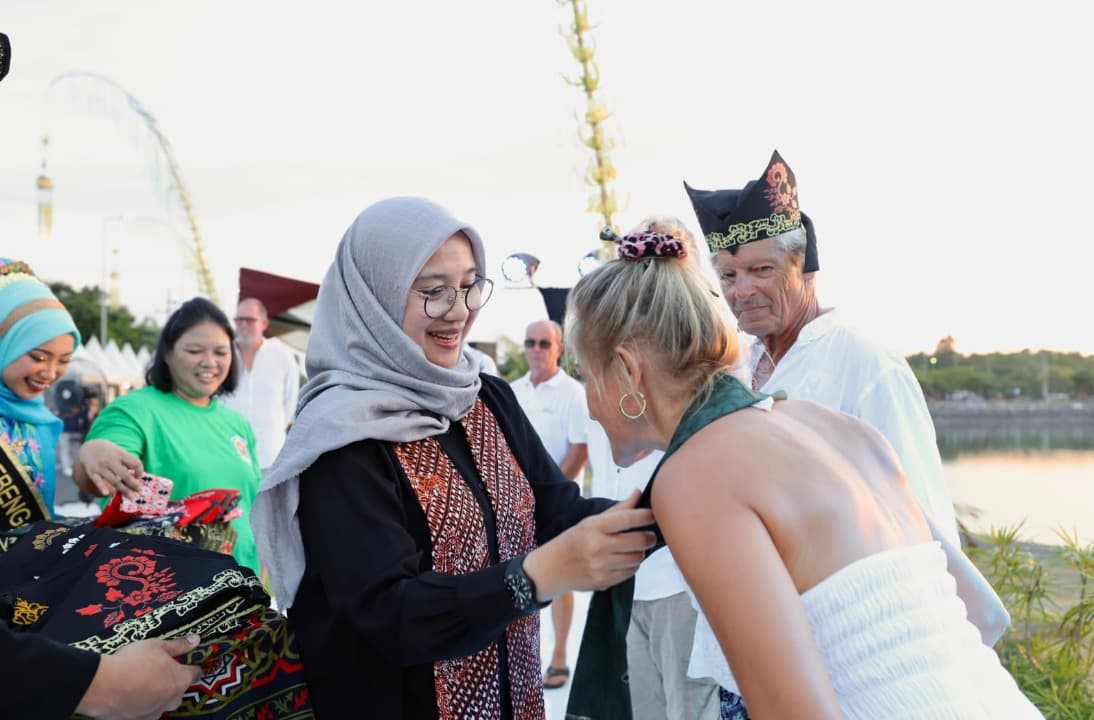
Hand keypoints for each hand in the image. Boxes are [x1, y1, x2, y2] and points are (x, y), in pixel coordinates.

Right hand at [76, 634, 202, 719]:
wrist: (104, 686)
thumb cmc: (132, 663)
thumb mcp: (157, 646)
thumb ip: (178, 645)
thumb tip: (195, 640)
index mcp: (180, 680)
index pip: (195, 674)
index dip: (193, 668)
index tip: (189, 665)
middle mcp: (171, 700)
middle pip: (179, 691)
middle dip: (172, 682)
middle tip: (159, 672)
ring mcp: (154, 713)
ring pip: (162, 703)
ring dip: (157, 695)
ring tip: (142, 683)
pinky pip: (145, 712)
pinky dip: (141, 705)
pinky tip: (130, 695)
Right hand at [77, 439, 144, 497]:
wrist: (90, 447)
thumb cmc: (110, 452)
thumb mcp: (120, 452)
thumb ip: (129, 462)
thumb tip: (137, 477)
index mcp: (120, 454)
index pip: (135, 463)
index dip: (140, 471)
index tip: (139, 477)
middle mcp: (111, 460)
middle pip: (125, 475)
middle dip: (133, 484)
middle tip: (140, 490)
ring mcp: (101, 467)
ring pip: (114, 481)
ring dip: (124, 490)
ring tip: (132, 497)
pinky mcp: (92, 472)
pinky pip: (98, 481)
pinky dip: (102, 487)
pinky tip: (108, 494)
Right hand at [523, 490, 655, 599]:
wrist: (550, 570)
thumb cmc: (572, 541)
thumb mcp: (589, 522)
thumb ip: (616, 510)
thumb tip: (638, 493)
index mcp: (592, 527)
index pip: (626, 519)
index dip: (644, 516)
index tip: (653, 514)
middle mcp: (597, 546)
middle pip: (638, 541)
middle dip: (649, 537)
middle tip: (650, 535)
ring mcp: (600, 566)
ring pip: (637, 558)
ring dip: (640, 552)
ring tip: (635, 548)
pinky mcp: (603, 582)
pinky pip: (630, 573)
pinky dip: (632, 566)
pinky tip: (625, 561)